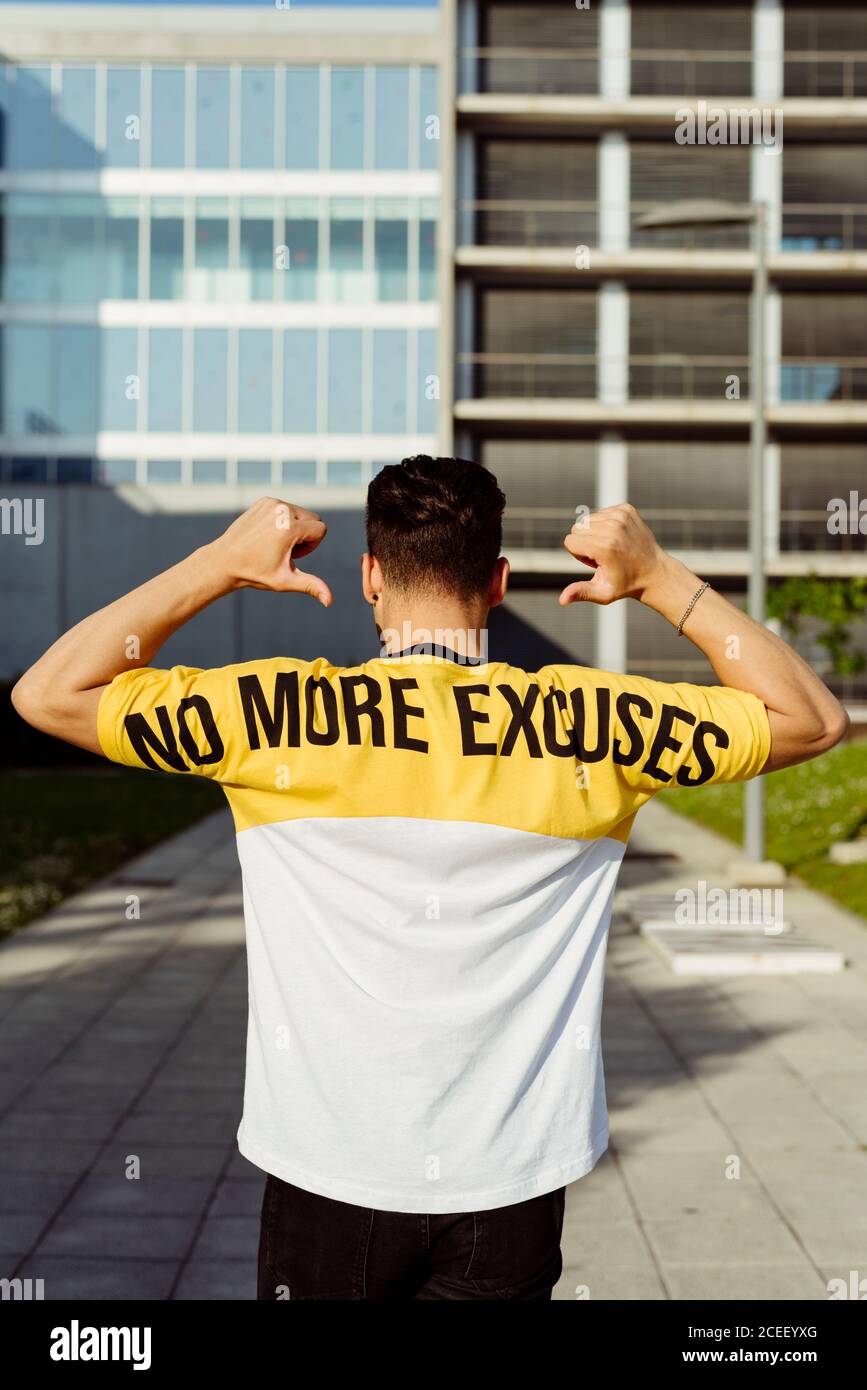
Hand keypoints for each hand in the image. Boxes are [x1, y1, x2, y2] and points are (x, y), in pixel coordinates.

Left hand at [208, 497, 332, 604]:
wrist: (224, 561)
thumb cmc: (254, 573)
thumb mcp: (284, 580)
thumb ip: (311, 586)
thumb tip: (330, 601)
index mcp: (289, 527)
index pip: (321, 529)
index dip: (311, 546)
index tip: (293, 557)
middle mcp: (281, 510)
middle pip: (313, 519)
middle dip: (306, 536)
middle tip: (285, 551)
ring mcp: (271, 503)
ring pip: (301, 513)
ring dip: (295, 528)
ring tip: (275, 544)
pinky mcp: (264, 501)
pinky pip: (286, 508)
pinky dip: (283, 520)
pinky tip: (268, 535)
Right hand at [559, 504, 666, 606]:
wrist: (655, 572)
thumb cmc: (626, 585)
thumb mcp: (602, 593)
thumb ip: (580, 592)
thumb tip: (561, 600)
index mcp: (604, 546)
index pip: (569, 541)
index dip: (579, 555)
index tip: (596, 563)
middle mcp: (613, 527)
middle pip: (576, 528)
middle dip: (584, 542)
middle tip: (603, 556)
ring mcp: (621, 515)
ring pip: (587, 519)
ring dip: (594, 533)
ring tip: (611, 547)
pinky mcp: (626, 509)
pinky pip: (601, 513)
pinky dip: (605, 524)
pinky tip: (618, 537)